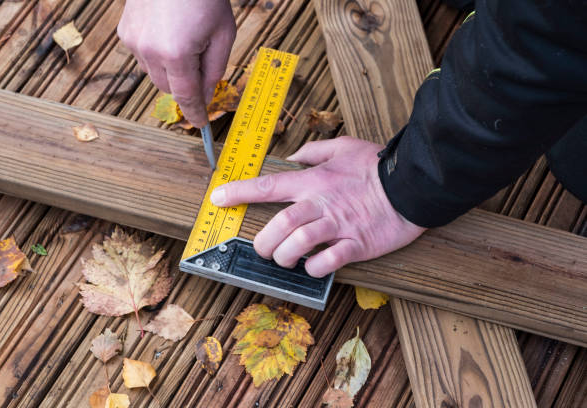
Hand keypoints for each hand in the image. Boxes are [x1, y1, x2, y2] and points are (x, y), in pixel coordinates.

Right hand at [117, 0, 235, 127]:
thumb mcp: (223, 35)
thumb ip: (214, 70)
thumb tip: (206, 96)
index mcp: (176, 54)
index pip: (186, 98)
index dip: (196, 113)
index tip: (201, 124)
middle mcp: (149, 51)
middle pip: (170, 89)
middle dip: (187, 86)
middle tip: (202, 65)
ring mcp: (134, 41)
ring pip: (155, 75)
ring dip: (172, 71)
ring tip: (186, 41)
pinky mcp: (126, 32)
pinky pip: (144, 57)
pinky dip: (158, 55)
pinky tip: (170, 34)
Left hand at [210, 137, 426, 276]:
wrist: (413, 184)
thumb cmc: (376, 167)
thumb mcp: (344, 146)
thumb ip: (315, 150)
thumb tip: (294, 155)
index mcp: (314, 180)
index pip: (269, 185)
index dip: (239, 192)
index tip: (218, 198)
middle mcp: (321, 203)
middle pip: (279, 224)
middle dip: (262, 241)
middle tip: (261, 248)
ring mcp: (339, 225)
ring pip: (298, 244)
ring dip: (284, 257)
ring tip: (285, 260)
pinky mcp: (356, 244)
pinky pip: (328, 262)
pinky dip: (314, 268)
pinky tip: (312, 266)